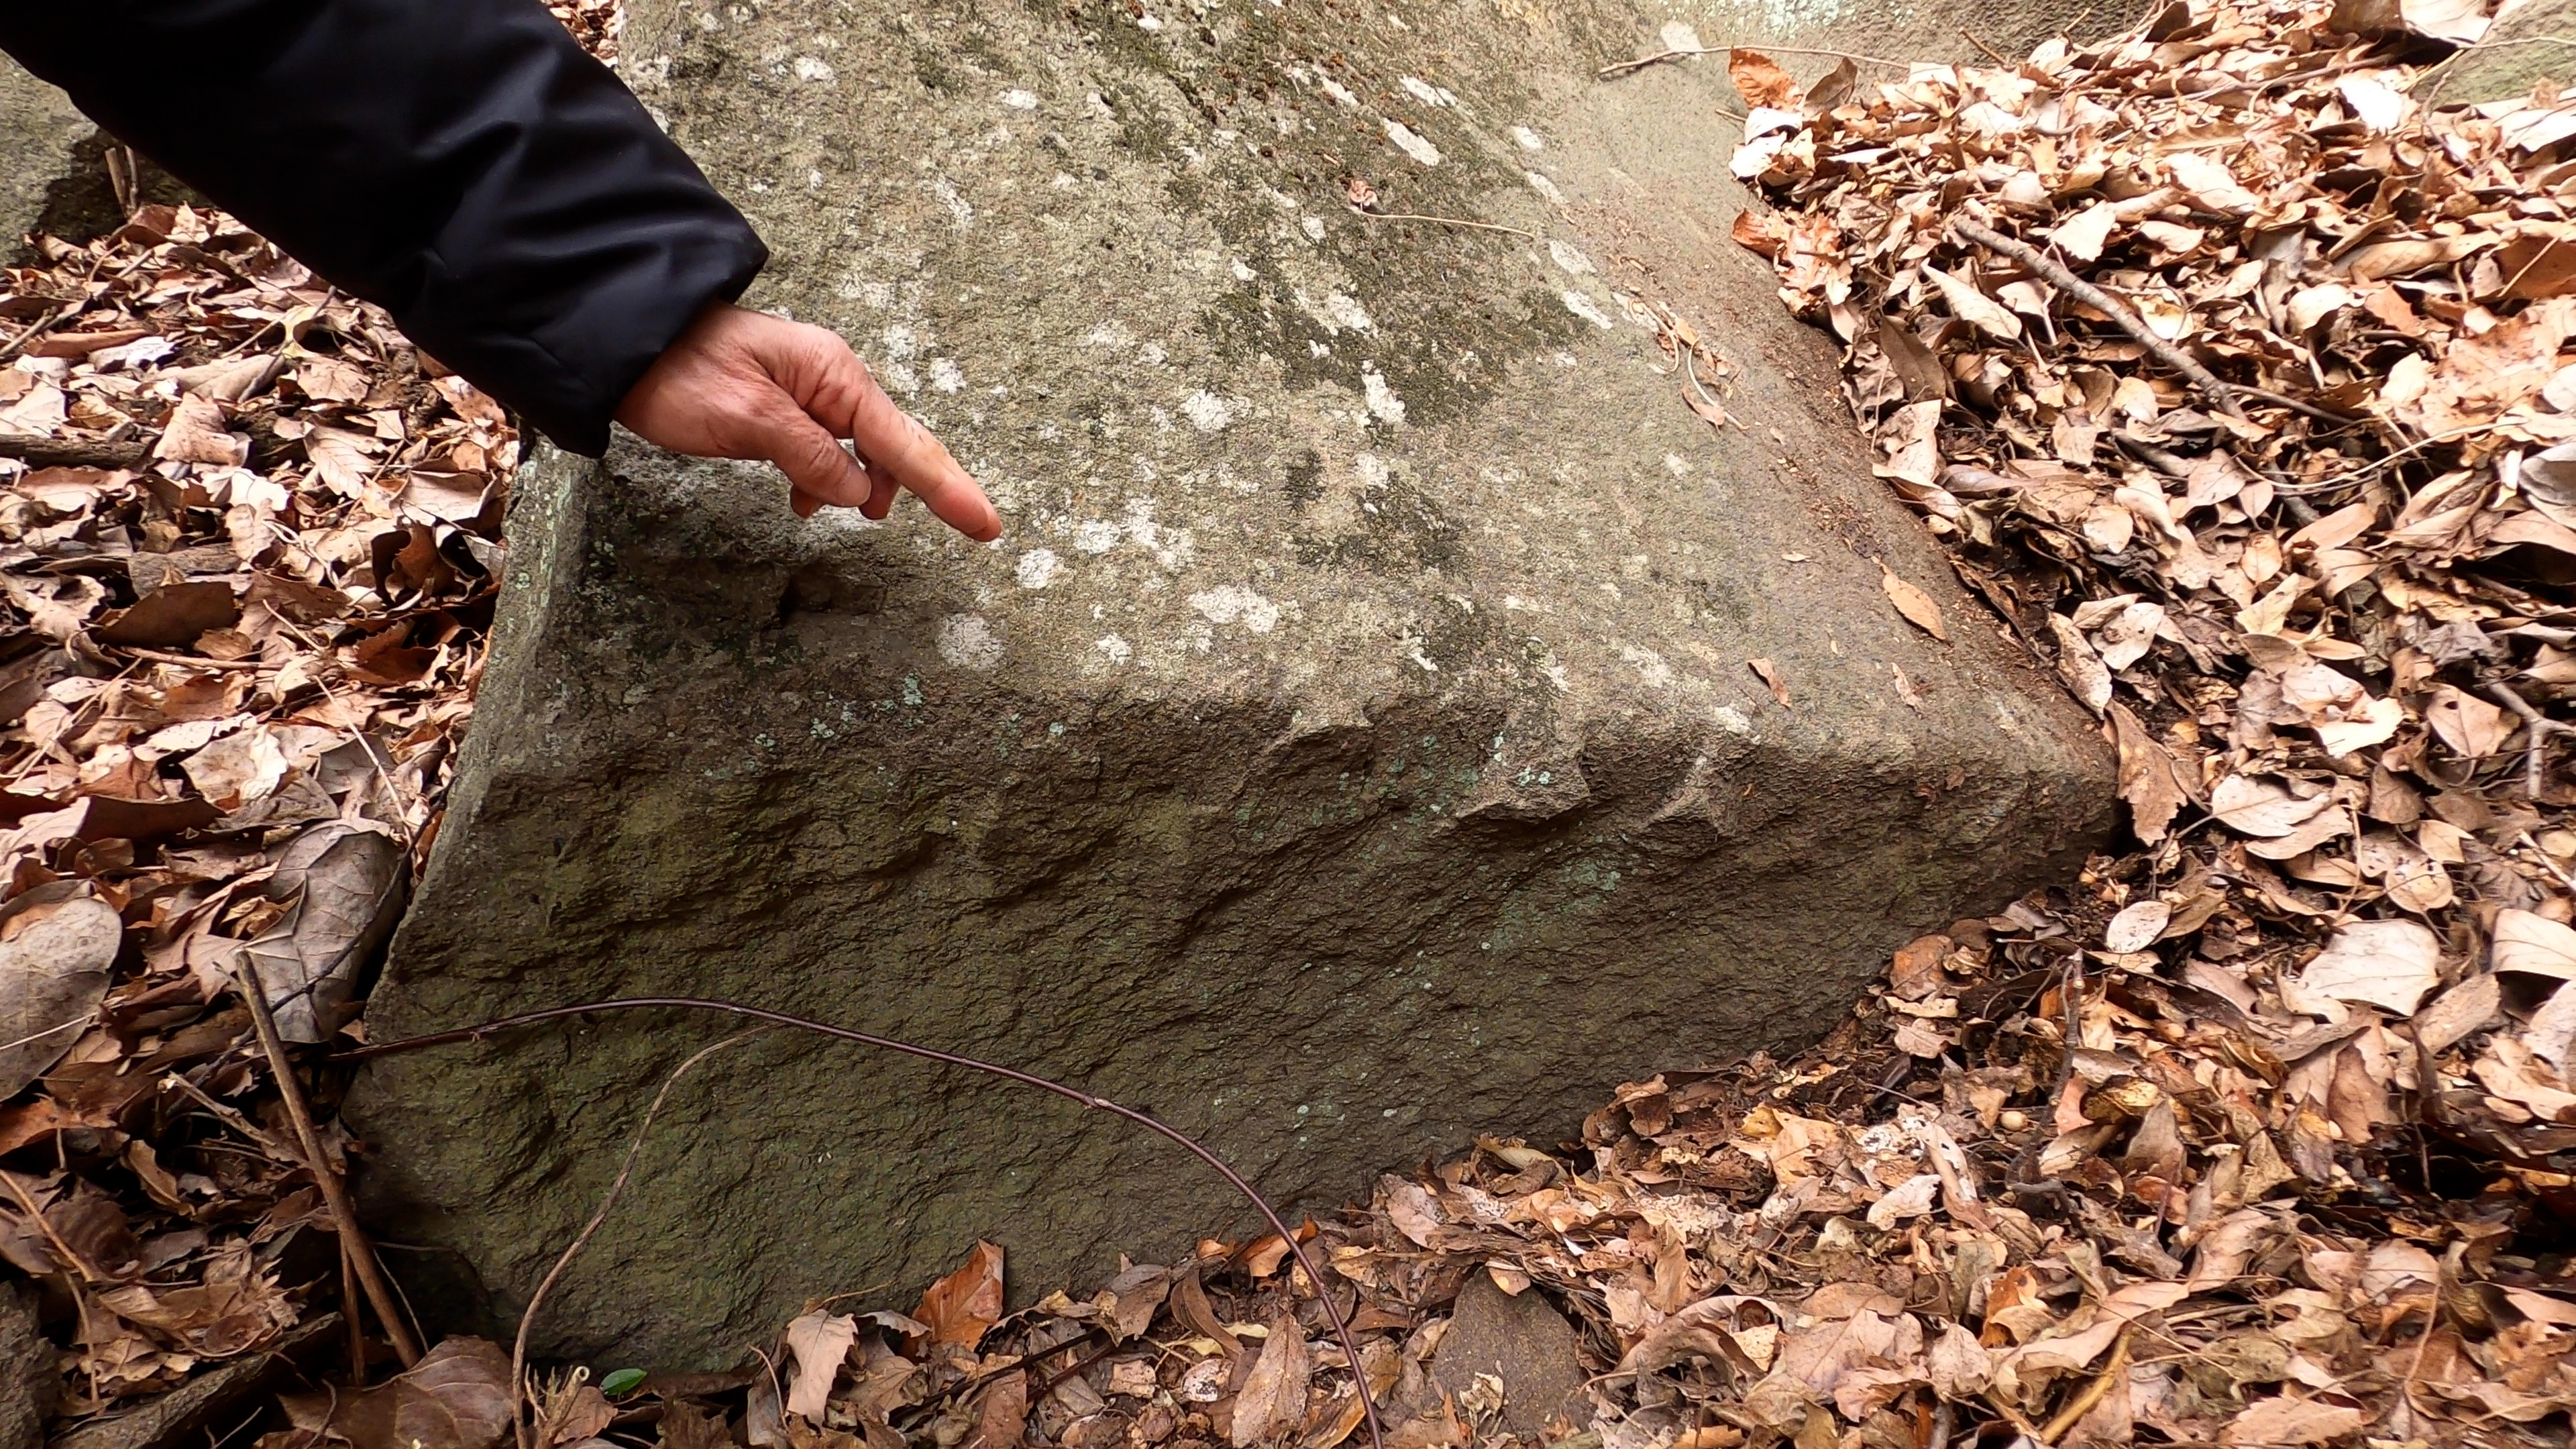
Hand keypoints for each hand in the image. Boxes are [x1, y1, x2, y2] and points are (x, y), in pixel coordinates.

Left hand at [615, 303, 1000, 539]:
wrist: (623, 339)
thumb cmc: (680, 372)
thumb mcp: (748, 421)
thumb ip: (812, 458)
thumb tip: (859, 492)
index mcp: (835, 378)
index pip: (906, 445)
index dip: (949, 489)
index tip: (987, 524)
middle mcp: (833, 380)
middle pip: (897, 447)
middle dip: (925, 488)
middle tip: (973, 528)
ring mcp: (811, 392)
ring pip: (861, 454)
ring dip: (854, 487)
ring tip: (818, 510)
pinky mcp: (788, 406)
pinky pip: (828, 450)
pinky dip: (824, 479)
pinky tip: (800, 499)